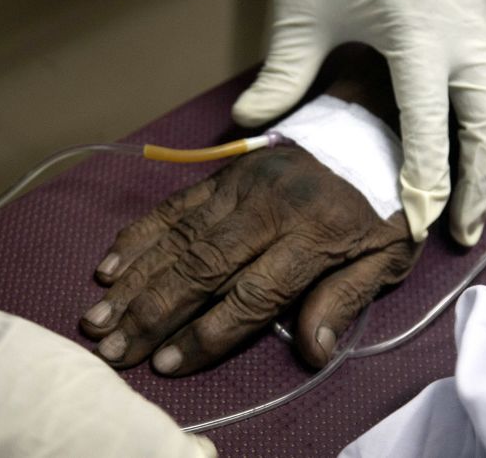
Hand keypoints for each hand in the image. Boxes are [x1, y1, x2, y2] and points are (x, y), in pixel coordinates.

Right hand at [81, 145, 417, 373]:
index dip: (207, 333)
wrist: (373, 121)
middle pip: (202, 268)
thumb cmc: (382, 201)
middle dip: (152, 312)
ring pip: (178, 238)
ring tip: (98, 316)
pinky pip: (175, 205)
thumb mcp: (387, 254)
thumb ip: (347, 300)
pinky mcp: (226, 171)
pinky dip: (140, 234)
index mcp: (315, 236)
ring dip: (134, 279)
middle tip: (112, 348)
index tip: (167, 363)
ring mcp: (242, 186)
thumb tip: (312, 353)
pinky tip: (110, 263)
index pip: (252, 296)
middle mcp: (270, 210)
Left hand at [231, 0, 485, 245]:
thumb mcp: (301, 10)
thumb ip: (282, 74)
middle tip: (462, 230)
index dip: (429, 182)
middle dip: (482, 182)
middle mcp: (466, 28)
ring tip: (484, 197)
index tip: (423, 226)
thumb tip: (250, 125)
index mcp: (417, 30)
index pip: (432, 126)